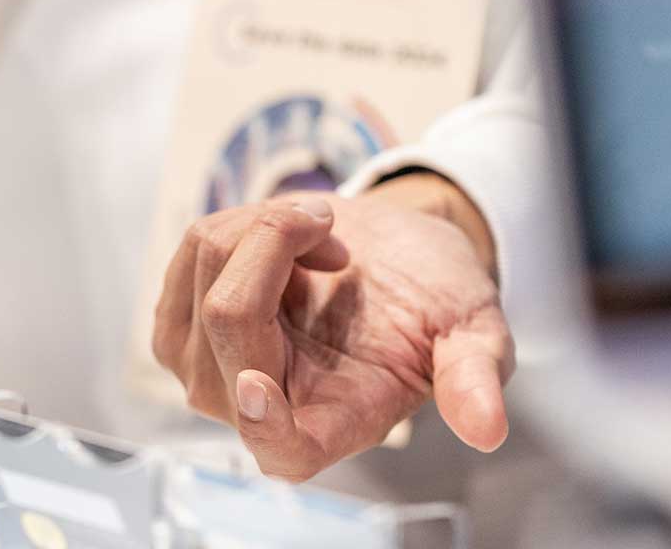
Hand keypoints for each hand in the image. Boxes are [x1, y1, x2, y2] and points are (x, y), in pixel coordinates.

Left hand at [151, 174, 512, 481]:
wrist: (395, 263)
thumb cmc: (432, 305)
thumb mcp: (474, 335)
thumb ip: (474, 378)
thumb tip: (489, 429)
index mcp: (328, 429)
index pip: (279, 448)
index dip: (263, 423)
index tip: (259, 387)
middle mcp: (255, 410)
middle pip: (229, 318)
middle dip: (279, 244)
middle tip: (337, 231)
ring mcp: (206, 366)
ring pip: (206, 266)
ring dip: (270, 228)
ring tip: (322, 239)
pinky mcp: (181, 320)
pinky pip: (195, 246)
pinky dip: (247, 223)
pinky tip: (286, 241)